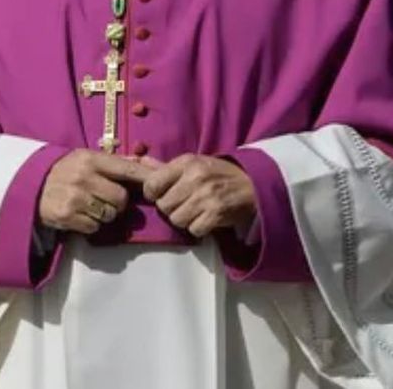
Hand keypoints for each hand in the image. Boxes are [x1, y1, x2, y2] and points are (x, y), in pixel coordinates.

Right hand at [38, 150, 148, 233]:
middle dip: (118, 203)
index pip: (126, 170)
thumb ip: (115, 162)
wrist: (32, 187)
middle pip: (121, 198)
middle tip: (106, 199)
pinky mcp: (67, 216)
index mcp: (91, 159)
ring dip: (105, 215)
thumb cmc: (66, 171)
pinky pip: (94, 227)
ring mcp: (75, 197)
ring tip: (91, 206)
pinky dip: (91, 224)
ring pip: (109, 214)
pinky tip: (80, 215)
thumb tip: (144, 163)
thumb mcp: (86, 159)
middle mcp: (83, 177)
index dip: (144, 179)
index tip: (157, 185)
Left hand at [141, 154, 255, 238]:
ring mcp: (206, 196)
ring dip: (184, 219)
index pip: (152, 183)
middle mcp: (195, 178)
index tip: (163, 195)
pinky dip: (198, 228)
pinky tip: (206, 219)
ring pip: (176, 219)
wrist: (253, 185)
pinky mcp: (216, 213)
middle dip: (171, 208)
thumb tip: (139, 162)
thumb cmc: (218, 174)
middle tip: (184, 204)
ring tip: (195, 211)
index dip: (154, 193)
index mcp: (187, 162)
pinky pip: (193, 230)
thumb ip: (165, 167)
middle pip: (163, 205)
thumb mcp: (194, 163)